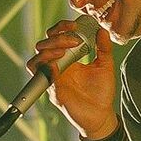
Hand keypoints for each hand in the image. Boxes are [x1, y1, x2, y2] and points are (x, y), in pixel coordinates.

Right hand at [26, 19, 117, 138]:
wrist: (102, 114)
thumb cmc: (101, 92)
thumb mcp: (105, 65)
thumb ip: (104, 48)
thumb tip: (102, 30)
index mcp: (67, 58)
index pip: (55, 37)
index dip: (60, 28)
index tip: (74, 25)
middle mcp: (57, 67)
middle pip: (42, 45)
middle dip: (56, 37)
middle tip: (74, 39)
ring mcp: (53, 78)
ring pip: (35, 59)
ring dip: (47, 50)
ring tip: (64, 50)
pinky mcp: (53, 91)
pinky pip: (41, 77)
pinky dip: (46, 67)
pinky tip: (58, 63)